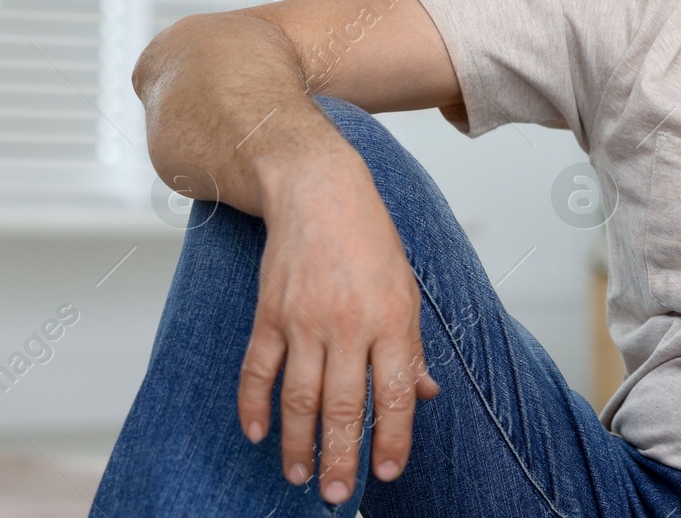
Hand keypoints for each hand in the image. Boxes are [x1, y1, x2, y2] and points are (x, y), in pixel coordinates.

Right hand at [237, 149, 439, 503]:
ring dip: (297, 443)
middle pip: (343, 405)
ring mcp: (304, 321)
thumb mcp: (407, 289)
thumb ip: (411, 346)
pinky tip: (258, 433)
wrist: (320, 193)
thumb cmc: (370, 242)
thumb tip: (426, 393)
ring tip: (298, 476)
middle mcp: (348, 325)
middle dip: (340, 456)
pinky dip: (254, 405)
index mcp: (392, 320)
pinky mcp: (269, 314)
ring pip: (298, 398)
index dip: (392, 437)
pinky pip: (257, 370)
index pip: (395, 393)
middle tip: (337, 495)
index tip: (387, 472)